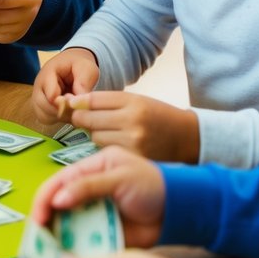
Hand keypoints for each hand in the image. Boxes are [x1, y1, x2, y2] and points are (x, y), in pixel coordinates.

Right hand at [31, 146, 165, 247]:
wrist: (179, 211)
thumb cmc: (153, 185)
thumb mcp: (121, 178)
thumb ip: (89, 186)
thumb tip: (57, 199)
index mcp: (90, 169)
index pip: (59, 182)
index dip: (44, 199)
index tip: (38, 218)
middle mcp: (87, 191)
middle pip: (57, 205)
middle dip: (46, 220)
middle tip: (38, 238)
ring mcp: (94, 213)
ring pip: (67, 224)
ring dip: (57, 236)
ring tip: (47, 251)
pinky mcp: (102, 232)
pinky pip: (83, 240)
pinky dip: (74, 249)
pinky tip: (65, 257)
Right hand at [32, 48, 100, 122]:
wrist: (72, 64)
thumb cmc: (79, 65)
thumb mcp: (86, 68)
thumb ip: (83, 82)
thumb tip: (79, 102)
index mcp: (48, 73)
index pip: (50, 94)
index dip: (64, 103)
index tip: (75, 102)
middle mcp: (39, 87)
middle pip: (44, 107)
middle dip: (63, 111)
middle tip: (76, 107)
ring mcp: (38, 98)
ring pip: (44, 116)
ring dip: (61, 116)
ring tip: (73, 109)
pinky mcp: (41, 107)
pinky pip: (46, 119)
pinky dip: (58, 119)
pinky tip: (68, 112)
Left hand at [65, 91, 199, 162]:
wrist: (187, 137)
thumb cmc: (158, 116)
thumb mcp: (137, 100)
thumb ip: (108, 102)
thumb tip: (76, 103)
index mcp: (134, 102)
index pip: (94, 99)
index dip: (78, 102)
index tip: (71, 104)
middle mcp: (132, 121)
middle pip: (90, 119)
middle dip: (81, 118)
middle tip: (81, 118)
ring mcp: (133, 142)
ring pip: (95, 136)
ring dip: (95, 133)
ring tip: (108, 131)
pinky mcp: (133, 159)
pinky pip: (106, 150)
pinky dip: (106, 146)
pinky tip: (115, 143)